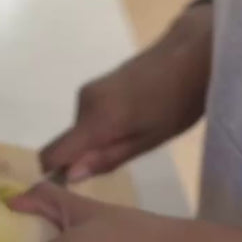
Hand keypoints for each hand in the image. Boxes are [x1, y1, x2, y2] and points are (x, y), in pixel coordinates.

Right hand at [42, 2, 212, 180]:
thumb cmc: (177, 104)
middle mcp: (84, 102)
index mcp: (96, 119)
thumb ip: (107, 158)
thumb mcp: (148, 140)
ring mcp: (90, 90)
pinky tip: (135, 119)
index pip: (52, 153)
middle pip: (69, 144)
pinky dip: (104, 126)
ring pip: (81, 130)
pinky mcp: (97, 84)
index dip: (57, 173)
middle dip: (89, 157)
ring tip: (138, 134)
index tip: (78, 184)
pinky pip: (90, 116)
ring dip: (100, 141)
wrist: (189, 57)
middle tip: (130, 153)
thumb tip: (70, 175)